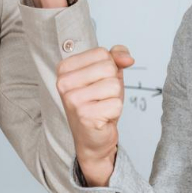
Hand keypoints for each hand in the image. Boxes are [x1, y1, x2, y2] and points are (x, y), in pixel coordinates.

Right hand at [56, 45, 134, 185]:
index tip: (97, 83)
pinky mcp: (84, 115)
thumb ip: (116, 57)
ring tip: (101, 107)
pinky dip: (114, 112)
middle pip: (108, 68)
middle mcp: (64, 82)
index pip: (101, 53)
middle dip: (113, 84)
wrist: (92, 138)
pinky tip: (102, 118)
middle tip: (101, 98)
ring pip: (114, 85)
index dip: (109, 68)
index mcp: (65, 68)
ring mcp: (72, 99)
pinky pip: (116, 104)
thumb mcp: (107, 75)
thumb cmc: (98, 103)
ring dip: (114, 98)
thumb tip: (127, 58)